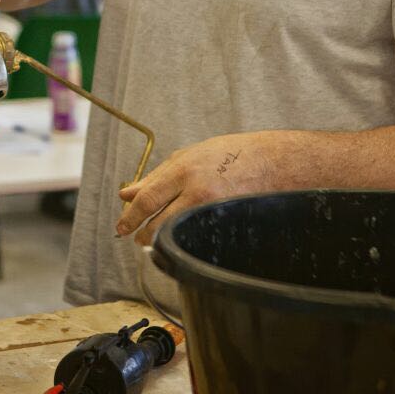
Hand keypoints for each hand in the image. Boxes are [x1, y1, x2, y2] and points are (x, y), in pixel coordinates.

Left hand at [115, 133, 276, 245]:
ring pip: (174, 232)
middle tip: (133, 236)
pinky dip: (183, 239)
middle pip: (156, 220)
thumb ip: (158, 174)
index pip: (147, 199)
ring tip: (152, 240)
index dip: (130, 216)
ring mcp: (211, 208)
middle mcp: (195, 189)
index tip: (121, 226)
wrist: (273, 161)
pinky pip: (196, 235)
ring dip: (158, 239)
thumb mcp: (191, 155)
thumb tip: (128, 192)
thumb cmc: (232, 153)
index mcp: (183, 169)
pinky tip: (179, 238)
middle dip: (140, 232)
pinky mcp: (224, 221)